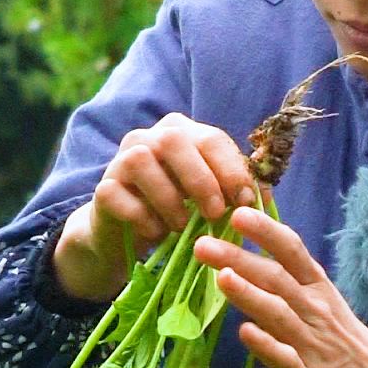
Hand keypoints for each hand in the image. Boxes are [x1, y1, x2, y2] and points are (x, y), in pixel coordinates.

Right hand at [55, 113, 260, 300]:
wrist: (129, 235)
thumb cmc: (177, 212)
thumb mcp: (211, 201)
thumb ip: (237, 192)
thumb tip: (265, 192)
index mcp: (182, 133)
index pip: (211, 138)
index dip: (231, 169)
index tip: (244, 200)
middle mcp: (149, 138)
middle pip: (174, 141)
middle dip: (201, 179)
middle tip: (215, 213)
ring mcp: (120, 160)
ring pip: (142, 162)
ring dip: (169, 198)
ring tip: (182, 226)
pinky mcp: (102, 189)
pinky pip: (118, 195)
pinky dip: (142, 217)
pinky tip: (156, 232)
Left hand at [193, 206, 367, 367]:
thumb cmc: (335, 334)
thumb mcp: (319, 298)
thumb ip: (286, 277)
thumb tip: (242, 250)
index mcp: (315, 286)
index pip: (291, 251)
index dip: (266, 232)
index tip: (238, 214)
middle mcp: (313, 309)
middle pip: (275, 279)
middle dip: (239, 259)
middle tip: (203, 244)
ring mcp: (309, 343)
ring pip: (278, 314)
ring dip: (250, 295)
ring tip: (222, 278)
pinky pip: (284, 358)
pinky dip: (266, 344)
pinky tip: (245, 332)